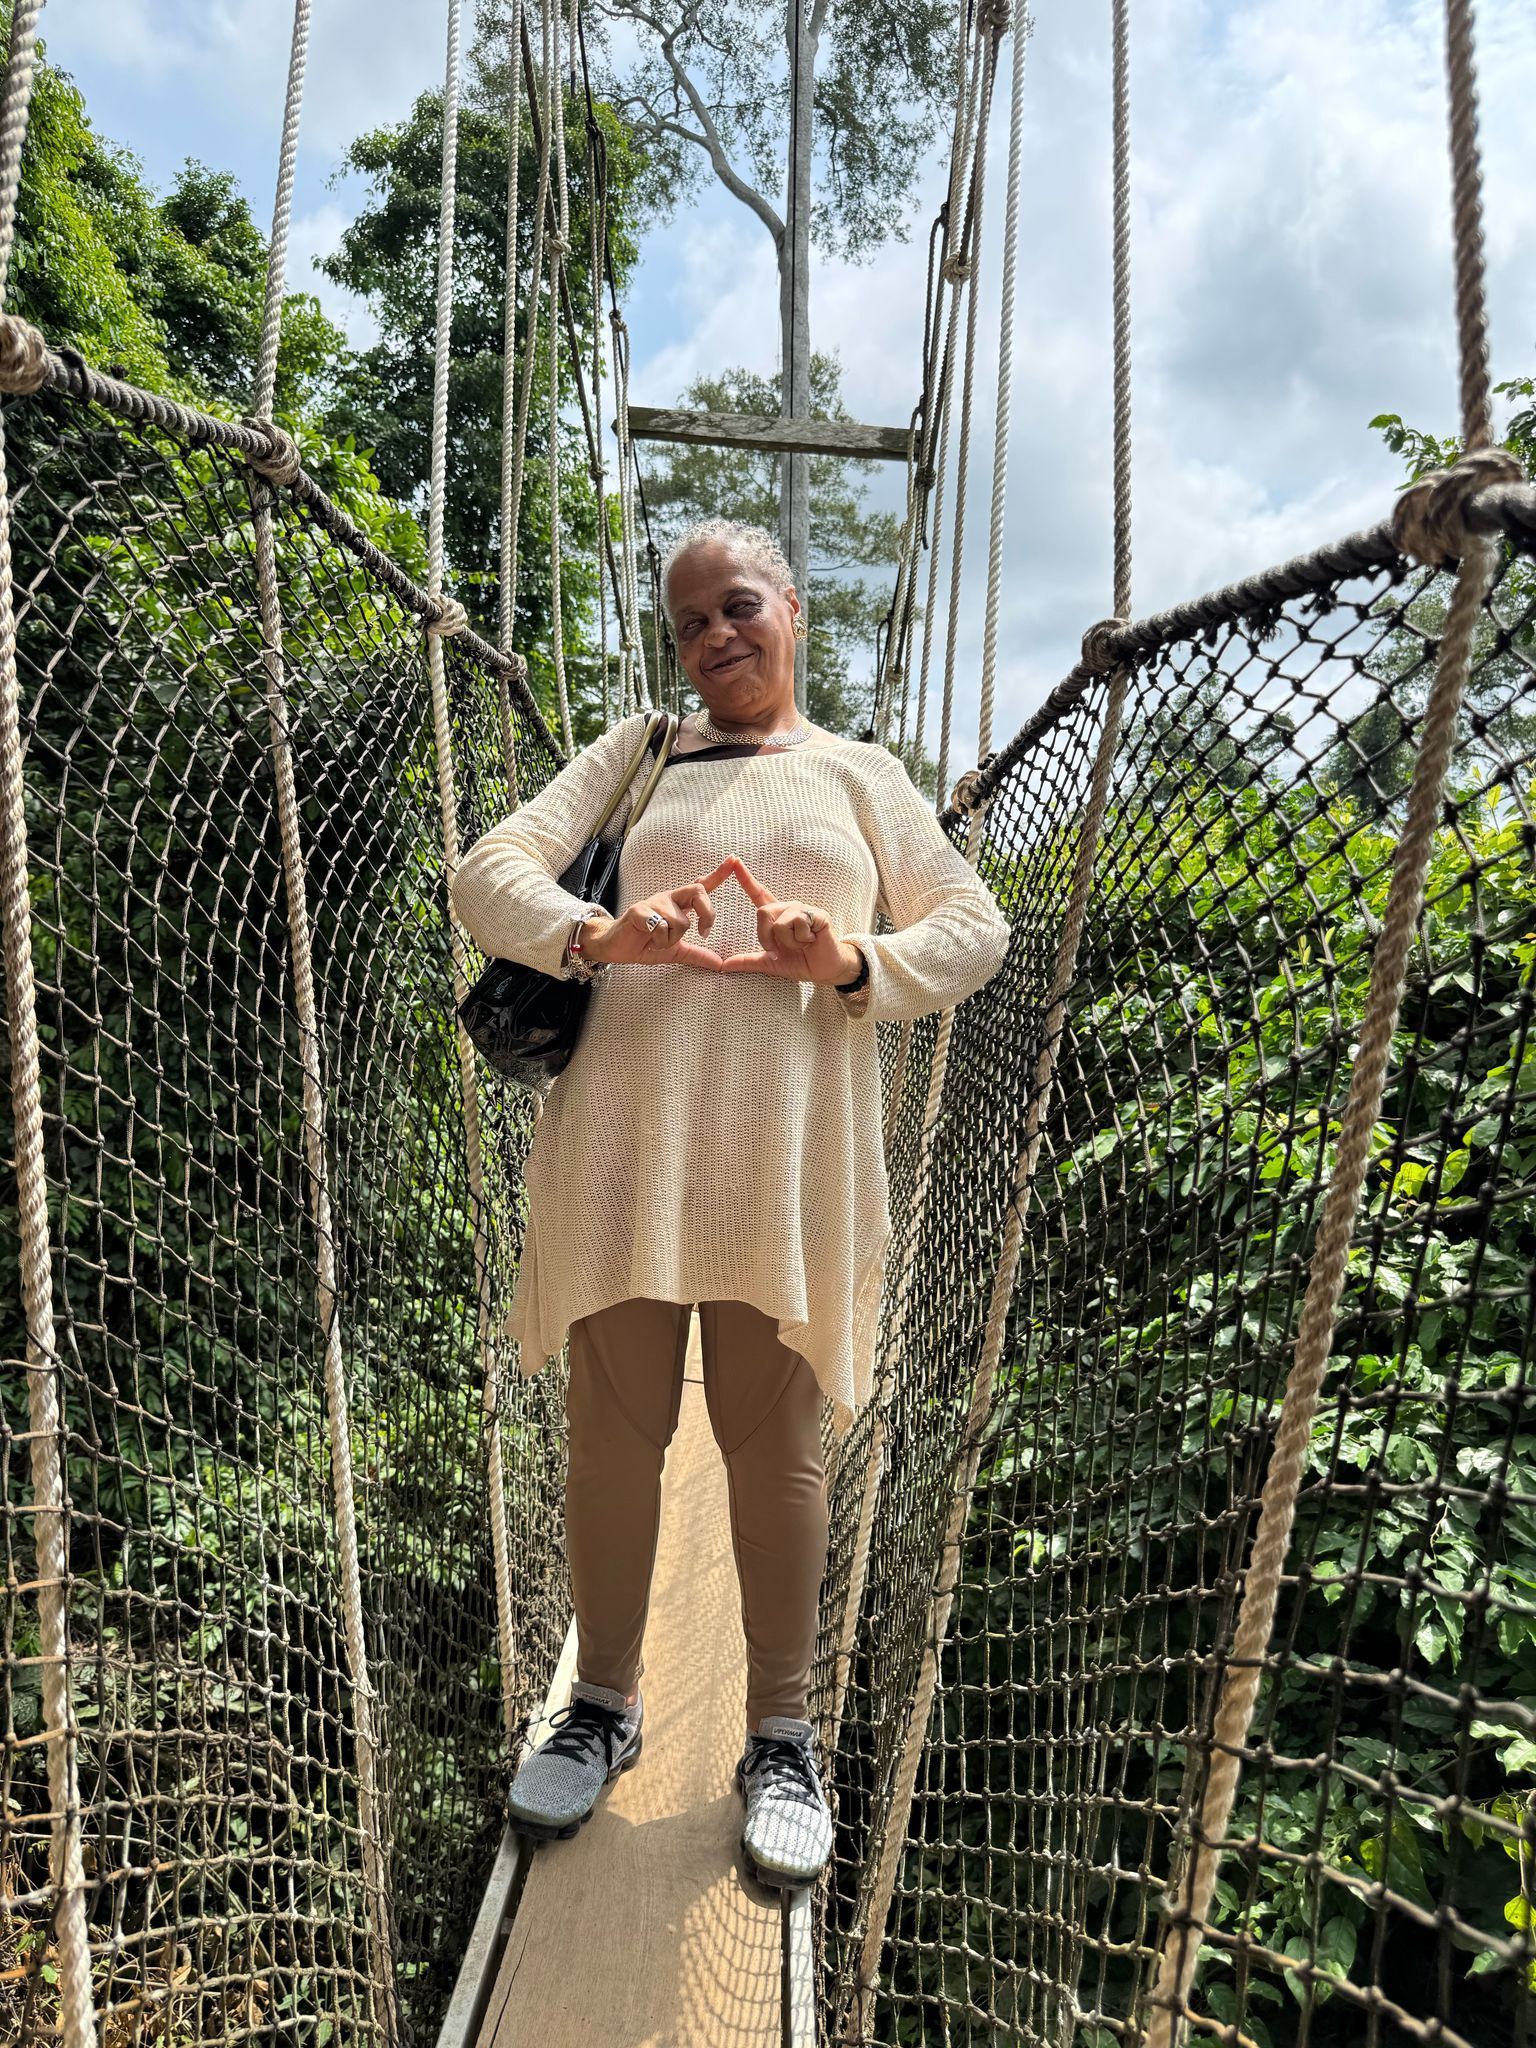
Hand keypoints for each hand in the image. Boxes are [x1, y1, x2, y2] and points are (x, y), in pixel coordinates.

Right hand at [578, 860, 732, 969]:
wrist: (615, 948)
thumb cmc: (644, 943)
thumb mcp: (676, 951)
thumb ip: (698, 955)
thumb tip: (720, 965)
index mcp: (678, 905)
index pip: (701, 886)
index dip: (718, 874)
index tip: (735, 860)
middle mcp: (668, 899)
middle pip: (697, 891)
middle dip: (707, 912)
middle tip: (704, 932)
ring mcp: (653, 903)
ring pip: (680, 921)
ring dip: (671, 939)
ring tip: (657, 941)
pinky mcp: (639, 911)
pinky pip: (661, 927)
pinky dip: (659, 940)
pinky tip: (648, 940)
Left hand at [716, 856, 863, 985]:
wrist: (826, 970)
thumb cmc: (801, 962)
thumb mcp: (770, 964)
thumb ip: (748, 962)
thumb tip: (724, 965)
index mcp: (777, 916)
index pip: (758, 893)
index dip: (746, 878)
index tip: (734, 861)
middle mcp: (789, 908)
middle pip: (763, 912)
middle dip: (766, 937)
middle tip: (779, 950)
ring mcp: (803, 910)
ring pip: (780, 922)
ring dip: (787, 942)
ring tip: (801, 944)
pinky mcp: (817, 914)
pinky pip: (798, 923)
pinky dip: (801, 939)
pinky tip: (812, 940)